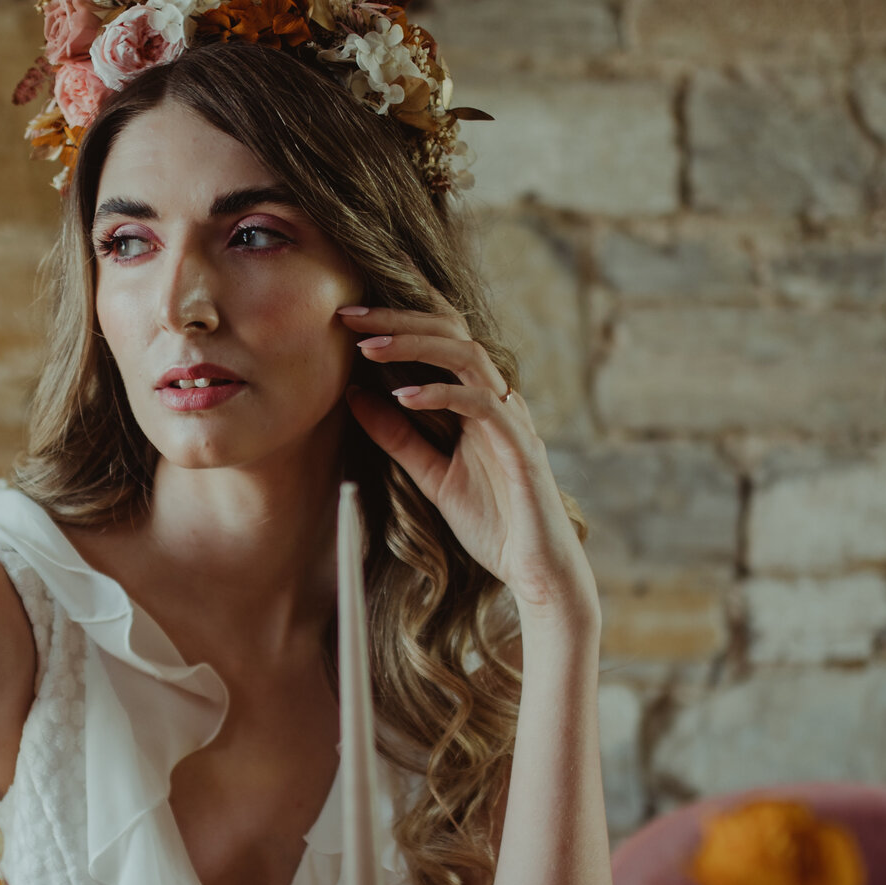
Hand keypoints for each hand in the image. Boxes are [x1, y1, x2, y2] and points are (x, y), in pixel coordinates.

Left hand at [340, 305, 597, 629]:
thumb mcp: (431, 475)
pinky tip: (403, 396)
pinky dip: (442, 394)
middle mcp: (498, 401)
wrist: (537, 571)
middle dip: (398, 319)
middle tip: (349, 315)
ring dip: (415, 346)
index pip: (441, 340)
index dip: (400, 317)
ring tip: (369, 346)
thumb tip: (355, 396)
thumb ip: (397, 437)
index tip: (351, 312)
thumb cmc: (494, 523)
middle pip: (452, 333)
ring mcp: (512, 421)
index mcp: (478, 401)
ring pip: (468, 356)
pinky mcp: (521, 448)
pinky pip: (483, 405)